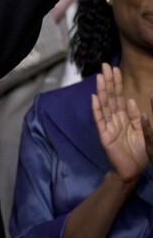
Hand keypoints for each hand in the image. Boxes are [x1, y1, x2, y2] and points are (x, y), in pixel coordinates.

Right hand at [91, 64, 147, 183]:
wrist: (133, 171)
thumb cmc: (138, 152)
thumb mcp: (143, 131)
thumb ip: (137, 117)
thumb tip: (132, 101)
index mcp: (124, 118)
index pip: (119, 97)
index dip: (117, 83)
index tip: (115, 69)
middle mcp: (114, 119)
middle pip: (110, 97)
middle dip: (108, 82)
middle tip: (105, 66)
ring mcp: (108, 127)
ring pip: (104, 106)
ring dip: (102, 91)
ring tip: (100, 78)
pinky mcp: (104, 136)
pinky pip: (100, 121)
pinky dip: (96, 109)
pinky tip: (94, 98)